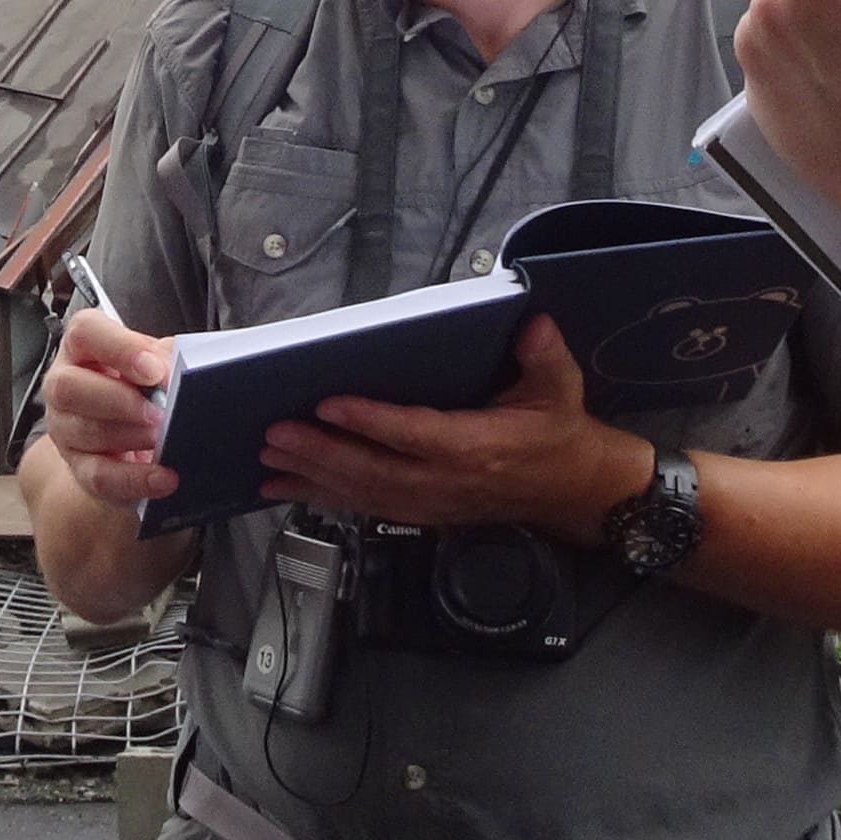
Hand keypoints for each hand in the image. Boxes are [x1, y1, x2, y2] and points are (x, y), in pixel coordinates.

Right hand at [37, 302, 178, 511]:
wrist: (127, 440)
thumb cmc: (140, 389)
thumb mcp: (154, 362)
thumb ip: (164, 357)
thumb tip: (183, 367)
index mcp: (82, 347)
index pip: (85, 332)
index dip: (120, 348)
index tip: (154, 369)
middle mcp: (64, 385)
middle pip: (69, 387)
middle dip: (119, 399)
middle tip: (159, 410)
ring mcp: (66, 429)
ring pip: (86, 431)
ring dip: (132, 436)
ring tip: (164, 437)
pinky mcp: (80, 468)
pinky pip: (102, 476)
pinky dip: (137, 478)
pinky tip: (164, 477)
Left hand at [263, 315, 650, 545]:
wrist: (571, 490)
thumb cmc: (558, 434)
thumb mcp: (560, 389)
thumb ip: (545, 356)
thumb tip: (533, 326)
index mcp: (476, 447)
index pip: (413, 434)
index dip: (369, 421)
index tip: (328, 404)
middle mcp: (446, 481)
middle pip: (373, 470)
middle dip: (320, 452)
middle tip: (276, 432)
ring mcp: (430, 503)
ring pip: (362, 493)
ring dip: (312, 476)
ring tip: (269, 458)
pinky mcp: (420, 513)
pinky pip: (365, 507)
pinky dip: (322, 497)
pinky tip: (286, 487)